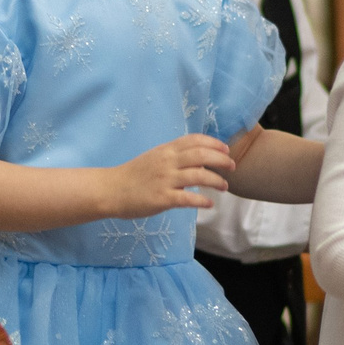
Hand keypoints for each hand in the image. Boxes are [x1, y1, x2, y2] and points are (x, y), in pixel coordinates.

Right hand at [103, 135, 233, 217]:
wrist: (110, 190)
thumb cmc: (134, 175)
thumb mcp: (155, 158)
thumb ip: (175, 156)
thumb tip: (200, 160)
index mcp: (166, 150)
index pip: (195, 140)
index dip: (214, 143)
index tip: (226, 150)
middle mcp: (167, 162)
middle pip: (201, 155)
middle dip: (221, 160)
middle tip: (232, 166)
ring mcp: (165, 180)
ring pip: (199, 176)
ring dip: (216, 181)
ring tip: (224, 186)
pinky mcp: (162, 198)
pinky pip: (188, 199)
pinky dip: (202, 201)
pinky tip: (209, 204)